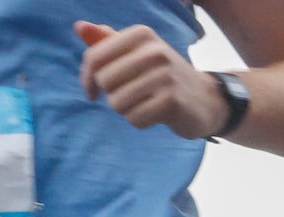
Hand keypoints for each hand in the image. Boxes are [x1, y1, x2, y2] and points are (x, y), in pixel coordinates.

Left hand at [73, 21, 225, 138]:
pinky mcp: (171, 100)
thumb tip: (79, 27)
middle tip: (130, 95)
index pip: (94, 57)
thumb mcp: (137, 53)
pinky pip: (135, 119)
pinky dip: (140, 121)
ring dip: (126, 110)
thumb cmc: (163, 75)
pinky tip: (154, 114)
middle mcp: (153, 50)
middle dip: (111, 95)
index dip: (86, 78)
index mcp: (141, 34)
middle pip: (104, 81)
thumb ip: (107, 41)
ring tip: (144, 103)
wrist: (205, 98)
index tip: (92, 91)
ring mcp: (164, 74)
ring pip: (117, 103)